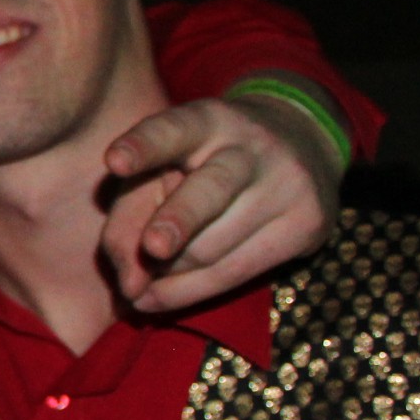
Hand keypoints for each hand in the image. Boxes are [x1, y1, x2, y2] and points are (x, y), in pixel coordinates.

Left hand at [101, 88, 342, 313]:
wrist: (302, 143)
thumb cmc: (203, 161)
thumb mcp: (161, 167)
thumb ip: (129, 215)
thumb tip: (129, 288)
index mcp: (205, 121)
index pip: (171, 130)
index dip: (142, 146)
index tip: (113, 161)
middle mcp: (249, 149)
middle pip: (208, 193)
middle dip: (178, 221)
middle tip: (152, 248)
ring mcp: (286, 186)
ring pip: (211, 249)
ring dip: (166, 274)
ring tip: (139, 282)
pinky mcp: (306, 225)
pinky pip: (235, 274)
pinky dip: (189, 291)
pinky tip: (160, 297)